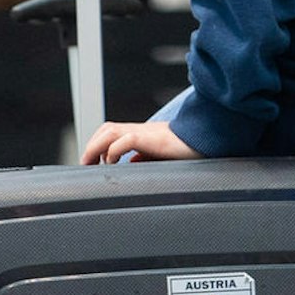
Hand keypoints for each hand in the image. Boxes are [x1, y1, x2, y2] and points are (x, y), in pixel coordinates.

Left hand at [83, 120, 200, 163]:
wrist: (208, 139)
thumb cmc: (188, 149)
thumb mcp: (162, 156)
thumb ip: (145, 158)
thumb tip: (131, 163)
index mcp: (142, 134)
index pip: (112, 133)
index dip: (98, 145)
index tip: (91, 163)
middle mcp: (141, 130)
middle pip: (107, 129)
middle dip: (92, 146)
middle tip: (86, 164)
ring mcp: (146, 133)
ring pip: (110, 132)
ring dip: (96, 147)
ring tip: (91, 163)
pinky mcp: (153, 138)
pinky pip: (126, 139)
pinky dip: (114, 150)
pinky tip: (113, 163)